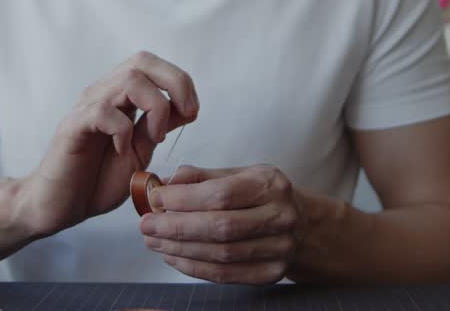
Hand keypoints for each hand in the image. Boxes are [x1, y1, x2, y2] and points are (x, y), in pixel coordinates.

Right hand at [17, 51, 198, 236]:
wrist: (59, 207)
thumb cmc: (95, 180)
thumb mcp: (139, 152)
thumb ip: (157, 127)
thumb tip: (185, 107)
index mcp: (119, 97)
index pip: (151, 64)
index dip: (179, 81)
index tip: (192, 112)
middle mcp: (102, 94)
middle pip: (142, 61)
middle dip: (175, 83)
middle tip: (185, 115)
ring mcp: (86, 108)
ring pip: (128, 80)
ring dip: (154, 107)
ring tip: (154, 138)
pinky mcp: (72, 128)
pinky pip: (102, 112)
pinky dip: (122, 130)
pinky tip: (122, 151)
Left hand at [139, 165, 305, 284]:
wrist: (303, 225)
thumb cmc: (263, 196)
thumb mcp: (239, 175)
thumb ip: (201, 177)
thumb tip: (164, 183)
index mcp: (270, 184)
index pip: (222, 194)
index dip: (184, 199)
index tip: (156, 198)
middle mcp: (280, 216)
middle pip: (220, 227)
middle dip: (176, 227)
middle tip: (146, 225)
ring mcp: (279, 249)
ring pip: (220, 254)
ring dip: (180, 249)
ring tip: (154, 241)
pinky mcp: (271, 274)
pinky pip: (225, 275)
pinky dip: (193, 267)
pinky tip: (173, 257)